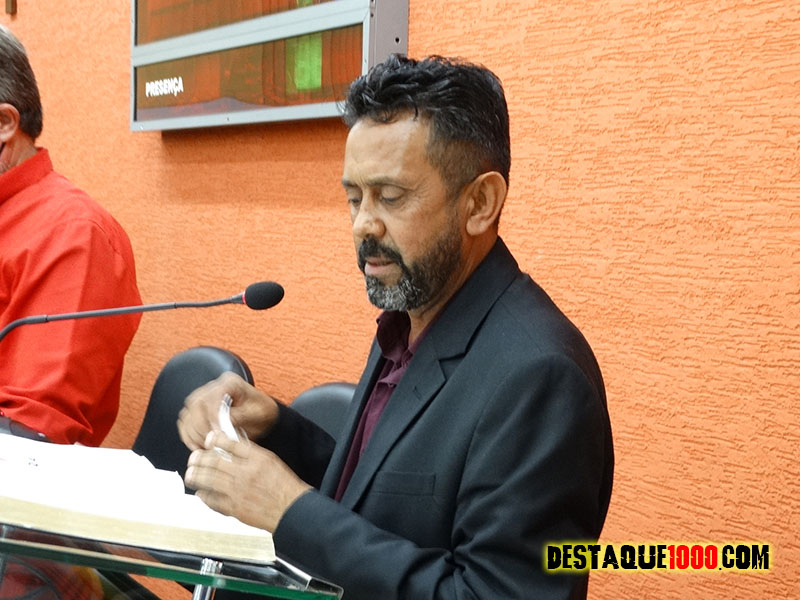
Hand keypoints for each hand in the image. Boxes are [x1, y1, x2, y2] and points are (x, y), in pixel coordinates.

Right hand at [177, 372, 278, 451]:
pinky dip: (188, 435)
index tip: (216, 433)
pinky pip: (185, 422)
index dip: (212, 416)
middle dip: (201, 428)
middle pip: (196, 404)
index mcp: (231, 383)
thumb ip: (240, 417)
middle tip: (210, 444)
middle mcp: (214, 387)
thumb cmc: (262, 413)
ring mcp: (204, 397)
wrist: (262, 416)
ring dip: (193, 433)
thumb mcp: (258, 414)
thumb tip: (221, 424)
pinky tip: (198, 446)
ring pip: (187, 413)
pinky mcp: (197, 410)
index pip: (214, 396)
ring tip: (204, 448)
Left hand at [185, 431, 311, 531]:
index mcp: (257, 458)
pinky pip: (213, 500)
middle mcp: (246, 473)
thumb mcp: (271, 461)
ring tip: (191, 473)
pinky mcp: (235, 508)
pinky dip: (204, 496)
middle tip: (193, 457)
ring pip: (209, 480)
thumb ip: (251, 454)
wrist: (292, 510)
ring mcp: (238, 491)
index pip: (231, 444)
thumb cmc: (284, 486)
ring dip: (197, 475)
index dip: (216, 440)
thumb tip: (231, 449)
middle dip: (200, 458)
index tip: (209, 439)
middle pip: (215, 461)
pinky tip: (201, 493)